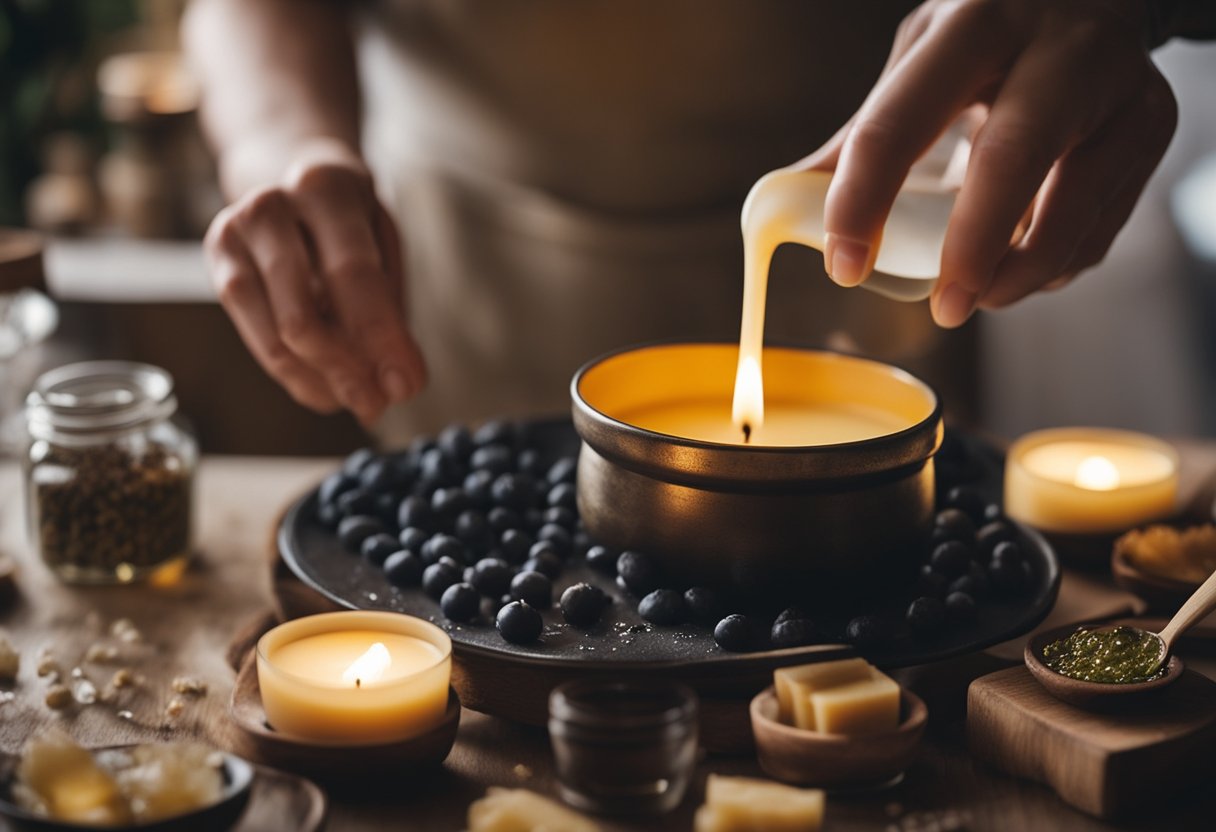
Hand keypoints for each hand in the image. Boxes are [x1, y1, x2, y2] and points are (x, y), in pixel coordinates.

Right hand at [204, 139, 424, 424]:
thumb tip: (400, 383)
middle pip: (305, 316)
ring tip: (359, 401)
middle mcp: (271, 205)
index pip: (354, 276)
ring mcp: (234, 233)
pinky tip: (326, 389)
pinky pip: (256, 337)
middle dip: (348, 372)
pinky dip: (296, 374)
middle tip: (380, 404)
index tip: (408, 385)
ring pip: (277, 335)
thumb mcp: (382, 246)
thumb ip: (390, 309)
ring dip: (322, 381)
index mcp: (326, 188)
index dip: (382, 338)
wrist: (290, 177)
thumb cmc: (350, 222)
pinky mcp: (217, 260)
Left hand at [801, 0, 1176, 326]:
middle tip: (944, 309)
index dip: (863, 200)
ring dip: (1020, 273)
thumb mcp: (923, 60)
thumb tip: (790, 201)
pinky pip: (1103, 224)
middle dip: (970, 248)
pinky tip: (1021, 265)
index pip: (901, 119)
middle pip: (1013, 157)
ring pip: (1075, 205)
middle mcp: (1054, 48)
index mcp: (974, 24)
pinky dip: (1056, 262)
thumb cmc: (989, 38)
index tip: (843, 265)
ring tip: (977, 298)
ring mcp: (1116, 87)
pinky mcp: (1150, 127)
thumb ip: (868, 129)